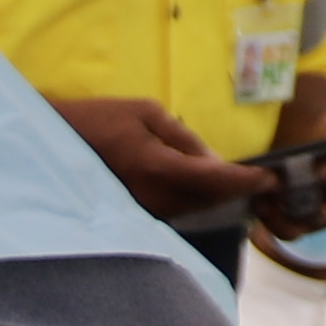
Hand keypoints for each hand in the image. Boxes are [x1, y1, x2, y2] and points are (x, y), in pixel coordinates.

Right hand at [52, 93, 271, 222]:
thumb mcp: (146, 112)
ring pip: (194, 208)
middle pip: (207, 199)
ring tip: (243, 185)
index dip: (244, 180)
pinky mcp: (136, 213)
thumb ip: (183, 137)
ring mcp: (143, 208)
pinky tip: (209, 190)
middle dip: (237, 190)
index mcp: (156, 165)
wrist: (55, 144)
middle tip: (266, 181)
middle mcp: (152, 195)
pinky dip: (198, 200)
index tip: (270, 178)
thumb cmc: (100, 119)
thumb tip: (213, 160)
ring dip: (219, 197)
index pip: (212, 178)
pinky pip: (176, 210)